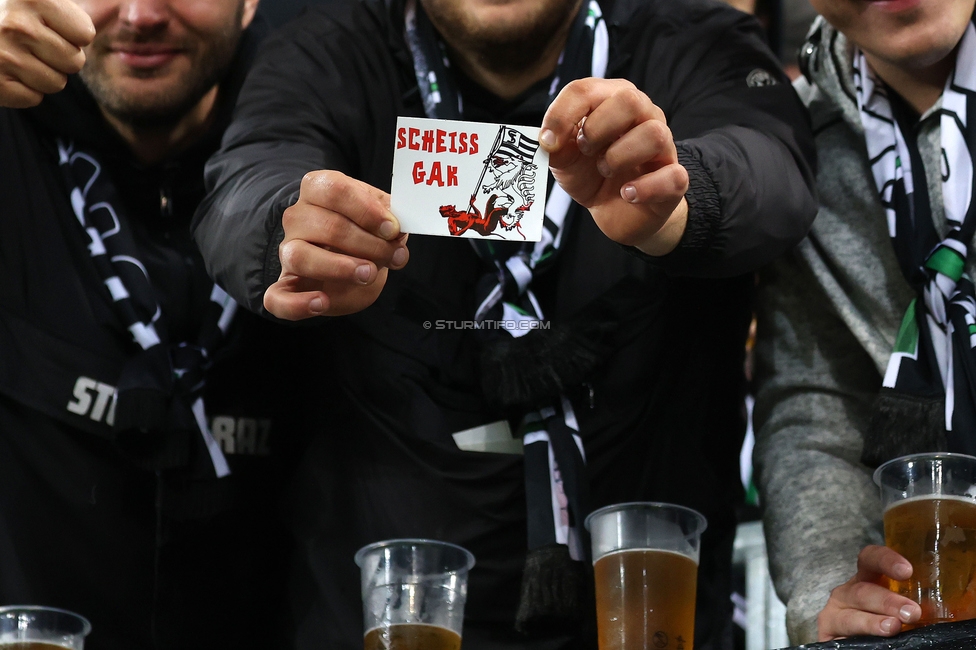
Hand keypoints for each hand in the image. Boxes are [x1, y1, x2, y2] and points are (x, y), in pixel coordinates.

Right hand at [0, 0, 94, 106]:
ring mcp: (3, 55)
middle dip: (59, 56)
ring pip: (56, 83)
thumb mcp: (32, 1)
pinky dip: (24, 90)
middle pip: (75, 62)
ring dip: (43, 74)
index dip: (71, 33)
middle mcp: (16, 24)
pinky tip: (7, 70)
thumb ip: (67, 7)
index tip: (48, 25)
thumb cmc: (5, 12)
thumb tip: (123, 12)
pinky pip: (34, 99)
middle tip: (32, 43)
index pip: (85, 34)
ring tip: (18, 55)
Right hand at [263, 170, 408, 319]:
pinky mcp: (285, 286)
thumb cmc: (365, 233)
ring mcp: (287, 251)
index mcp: (318, 190)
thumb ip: (390, 221)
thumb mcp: (381, 220)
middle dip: (368, 244)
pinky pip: (277, 298)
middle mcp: (297, 217)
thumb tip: (397, 230)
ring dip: (339, 267)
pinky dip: (297, 304)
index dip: (367, 210)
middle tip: (393, 256)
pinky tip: (321, 303)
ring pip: (300, 257)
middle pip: (327, 226)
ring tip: (367, 274)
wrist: (353, 264)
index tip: (392, 229)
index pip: (335, 190)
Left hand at [540, 78, 688, 255]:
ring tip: (606, 171)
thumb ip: (554, 145)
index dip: (562, 114)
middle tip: (585, 151)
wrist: (617, 211)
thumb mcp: (564, 158)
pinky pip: (672, 177)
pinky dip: (644, 188)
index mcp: (612, 101)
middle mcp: (643, 116)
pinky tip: (627, 194)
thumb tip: (548, 140)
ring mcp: (663, 146)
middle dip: (597, 129)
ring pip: (653, 134)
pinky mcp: (674, 179)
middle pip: (630, 100)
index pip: (586, 89)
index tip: (548, 142)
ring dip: (618, 157)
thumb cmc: (591, 174)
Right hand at [817, 545, 920, 640]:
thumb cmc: (887, 623)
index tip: (907, 571)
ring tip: (892, 627)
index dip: (886, 560)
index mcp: (867, 580)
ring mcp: (835, 613)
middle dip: (888, 601)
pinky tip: (871, 643)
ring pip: (851, 616)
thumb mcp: (901, 610)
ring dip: (872, 622)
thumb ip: (917, 606)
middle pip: (863, 590)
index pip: (871, 559)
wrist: (859, 644)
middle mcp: (848, 593)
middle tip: (912, 612)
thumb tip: (947, 611)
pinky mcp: (828, 633)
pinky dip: (858, 637)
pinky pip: (842, 634)